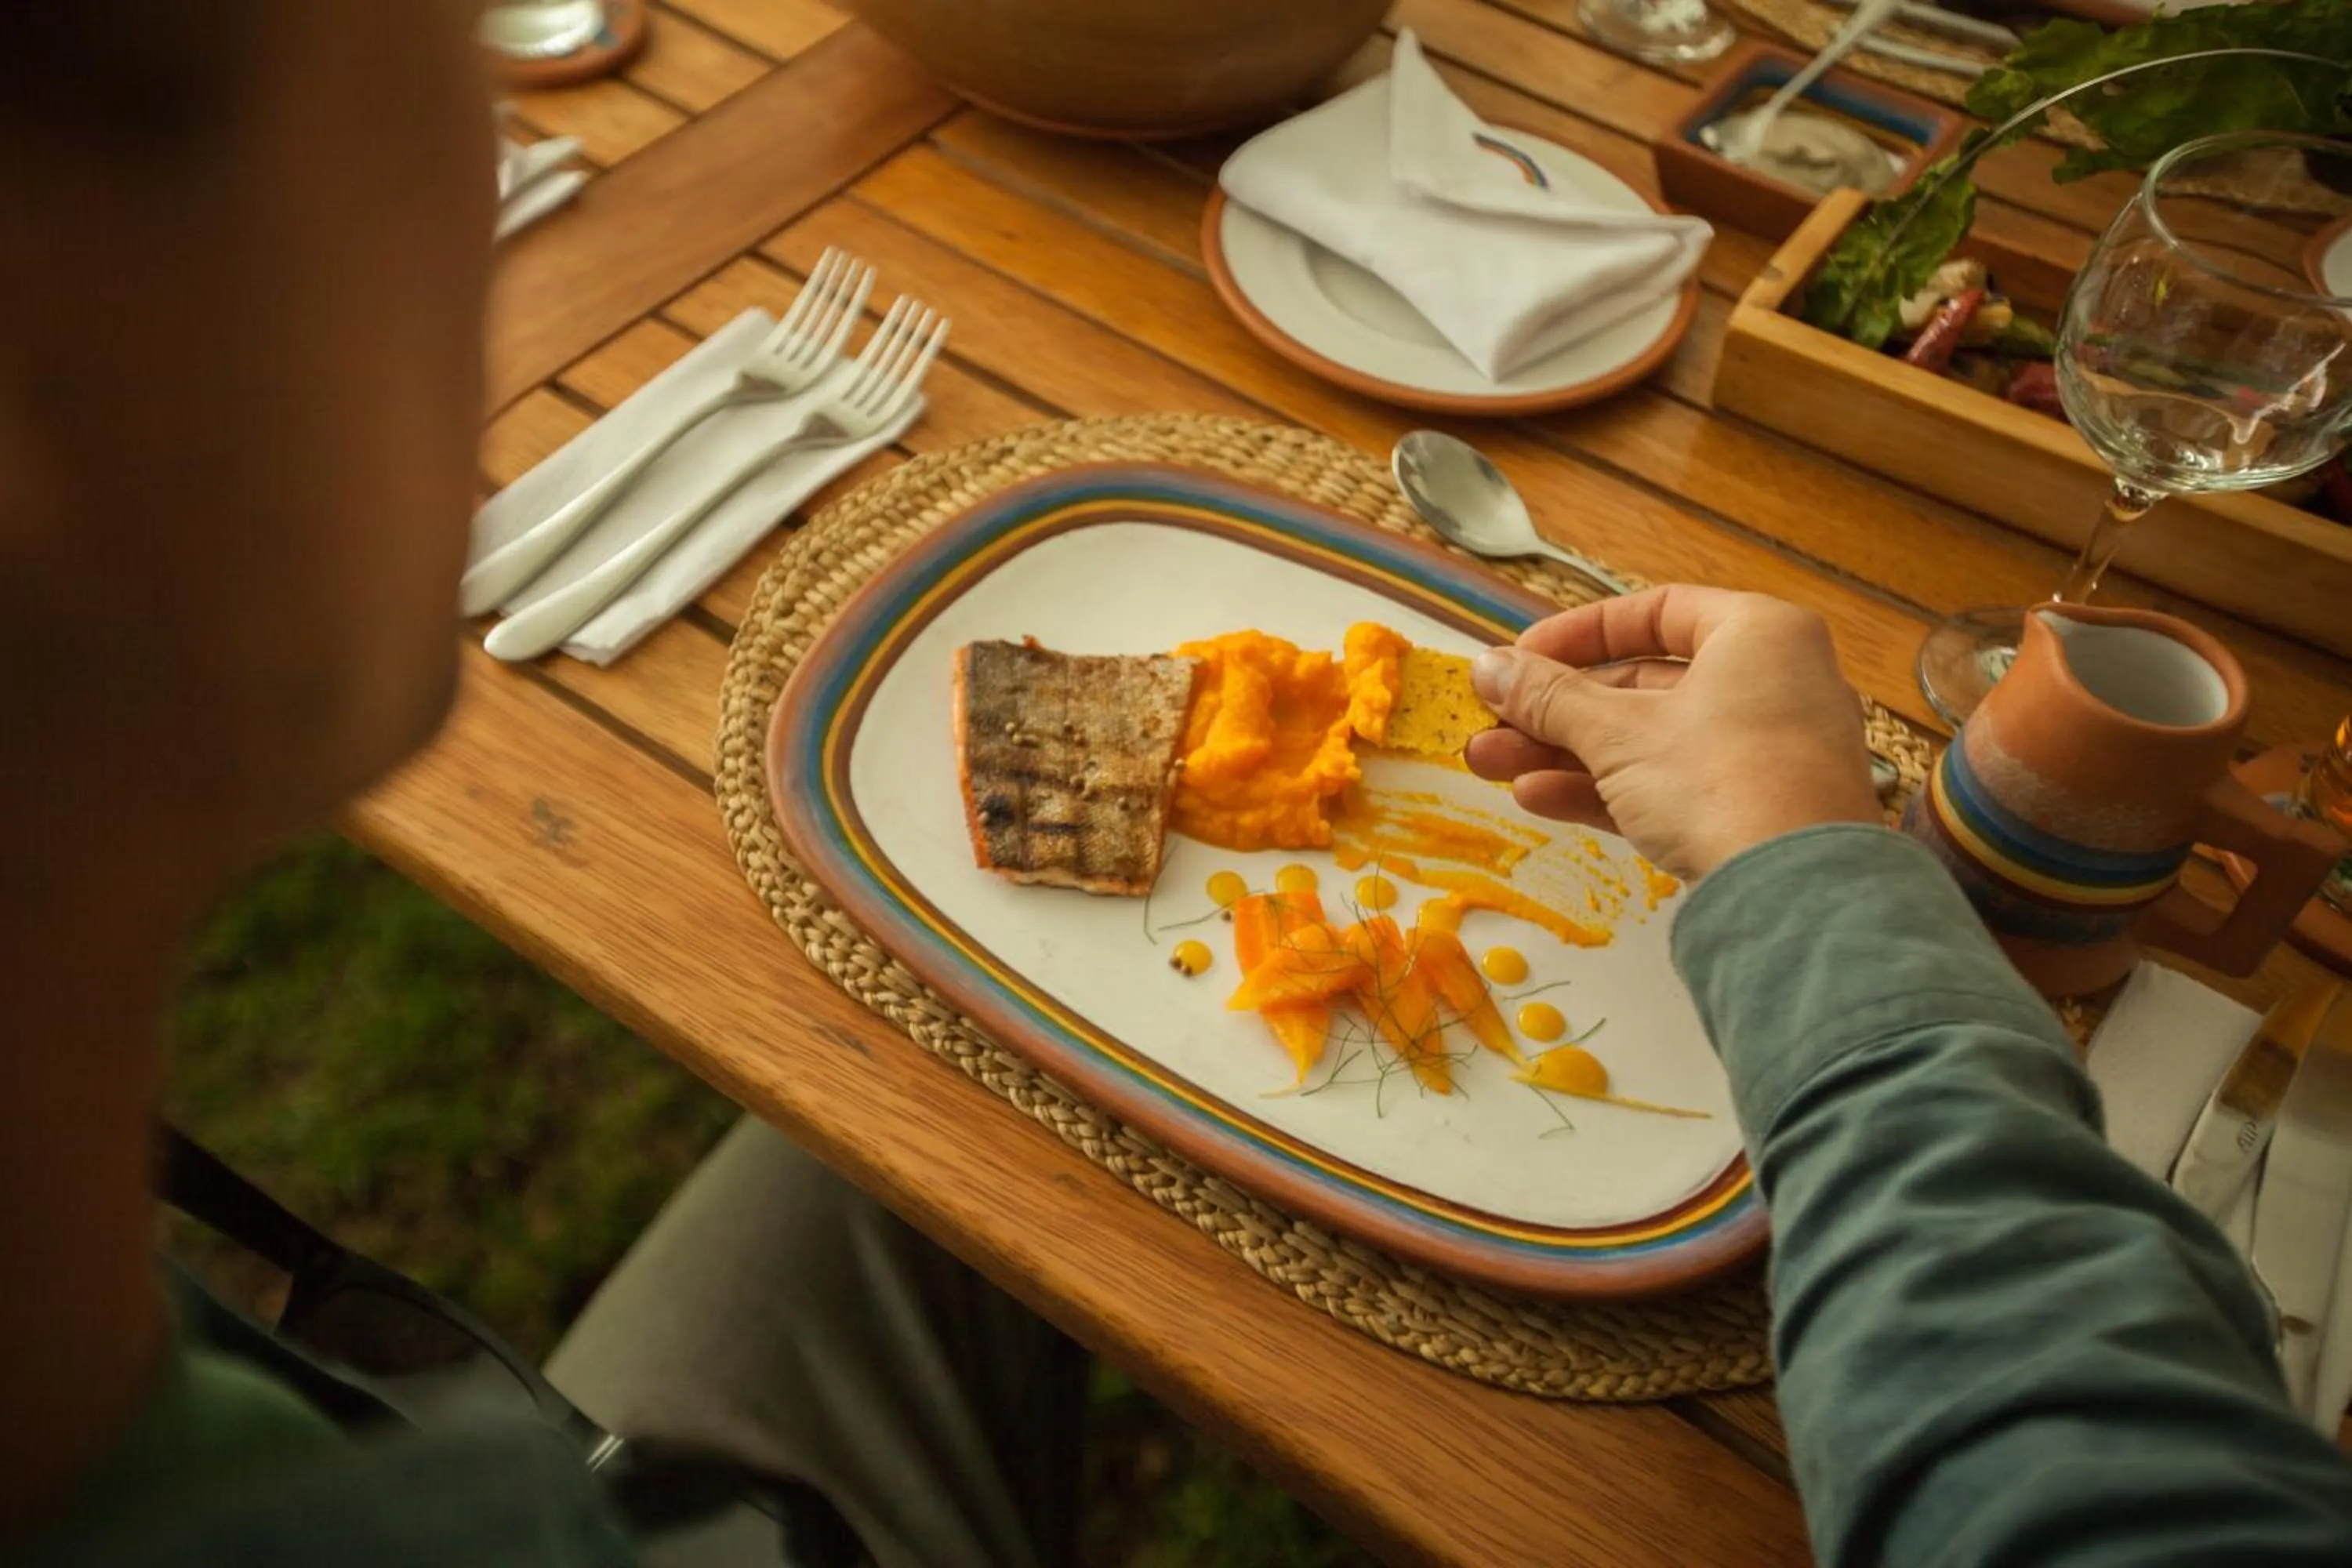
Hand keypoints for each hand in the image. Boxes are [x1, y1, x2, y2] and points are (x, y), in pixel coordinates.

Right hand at [1464, 586, 1881, 880]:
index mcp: (1757, 635)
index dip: (1578, 634)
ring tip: (1492, 766)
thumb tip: (1488, 668)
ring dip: (1567, 752)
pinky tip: (1540, 798)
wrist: (1795, 898)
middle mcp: (1771, 685)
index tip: (1520, 658)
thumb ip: (1548, 696)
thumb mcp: (1617, 732)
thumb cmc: (1718, 781)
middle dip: (1557, 708)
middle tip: (1492, 723)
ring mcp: (1766, 754)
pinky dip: (1608, 788)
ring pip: (1650, 741)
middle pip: (1645, 685)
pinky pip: (1671, 786)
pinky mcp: (1754, 813)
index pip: (1656, 612)